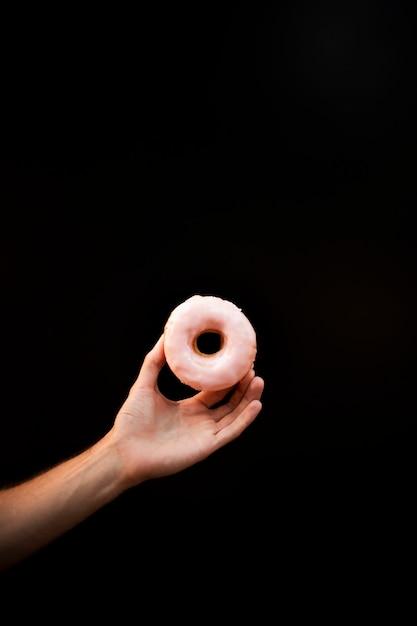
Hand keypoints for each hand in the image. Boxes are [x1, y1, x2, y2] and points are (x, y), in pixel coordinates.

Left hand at [109, 335, 264, 486]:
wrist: (124, 450)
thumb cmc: (131, 422)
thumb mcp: (144, 385)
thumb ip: (154, 362)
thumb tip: (165, 336)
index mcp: (190, 409)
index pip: (216, 391)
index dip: (228, 378)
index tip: (238, 362)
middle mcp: (200, 421)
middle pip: (230, 402)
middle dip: (243, 386)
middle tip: (252, 368)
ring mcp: (205, 434)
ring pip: (234, 415)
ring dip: (248, 399)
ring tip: (258, 381)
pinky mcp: (206, 446)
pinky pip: (230, 432)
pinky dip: (244, 419)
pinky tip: (255, 405)